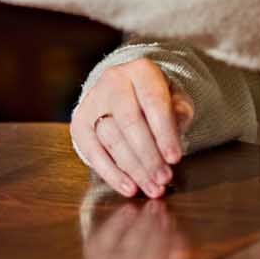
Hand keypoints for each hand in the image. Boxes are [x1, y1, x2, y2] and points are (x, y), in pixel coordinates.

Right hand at [69, 59, 192, 199]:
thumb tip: (177, 124)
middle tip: (163, 179)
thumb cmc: (157, 100)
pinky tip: (128, 187)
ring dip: (133, 168)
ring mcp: (92, 101)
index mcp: (141, 71)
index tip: (175, 159)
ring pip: (111, 138)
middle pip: (129, 122)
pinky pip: (91, 151)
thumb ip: (180, 110)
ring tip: (152, 188)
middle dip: (148, 155)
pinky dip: (111, 173)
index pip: (153, 102)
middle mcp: (112, 81)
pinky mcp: (79, 122)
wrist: (128, 93)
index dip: (164, 133)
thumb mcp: (176, 99)